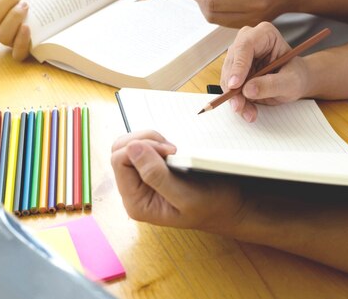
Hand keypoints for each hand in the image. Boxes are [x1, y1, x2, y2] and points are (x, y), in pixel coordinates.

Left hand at [111, 130, 247, 233]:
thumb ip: (156, 176)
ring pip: (129, 145)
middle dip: (144, 140)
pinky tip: (172, 151)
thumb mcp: (187, 197)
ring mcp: (140, 179)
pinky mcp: (150, 169)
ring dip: (150, 140)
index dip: (142, 148)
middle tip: (172, 148)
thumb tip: (132, 148)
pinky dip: (155, 142)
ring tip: (173, 149)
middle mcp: (133, 191)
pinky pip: (142, 147)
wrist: (228, 207)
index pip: (119, 162)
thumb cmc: (212, 206)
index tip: (170, 151)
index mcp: (136, 203)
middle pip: (120, 150)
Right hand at [220, 22, 309, 121]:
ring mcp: (239, 56)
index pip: (245, 46)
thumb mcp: (291, 82)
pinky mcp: (235, 71)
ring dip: (235, 98)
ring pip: (227, 78)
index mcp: (264, 34)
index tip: (235, 85)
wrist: (296, 82)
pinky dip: (237, 101)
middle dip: (234, 88)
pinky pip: (229, 87)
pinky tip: (248, 111)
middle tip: (239, 106)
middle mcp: (247, 41)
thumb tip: (248, 90)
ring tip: (249, 113)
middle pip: (232, 63)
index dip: (238, 66)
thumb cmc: (297, 76)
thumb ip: (272, 84)